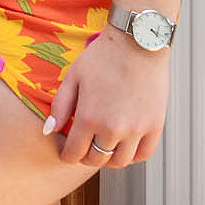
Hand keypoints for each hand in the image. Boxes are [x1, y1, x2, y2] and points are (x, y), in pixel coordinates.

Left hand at [44, 27, 170, 167]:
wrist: (137, 42)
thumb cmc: (103, 56)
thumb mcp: (73, 77)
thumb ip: (60, 107)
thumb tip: (49, 131)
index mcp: (89, 118)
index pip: (74, 154)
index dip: (67, 155)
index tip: (66, 151)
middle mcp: (113, 129)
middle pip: (96, 160)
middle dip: (85, 156)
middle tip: (83, 147)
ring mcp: (136, 130)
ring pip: (119, 162)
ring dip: (108, 158)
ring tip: (103, 146)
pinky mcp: (155, 126)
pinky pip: (143, 155)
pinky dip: (132, 156)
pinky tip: (124, 146)